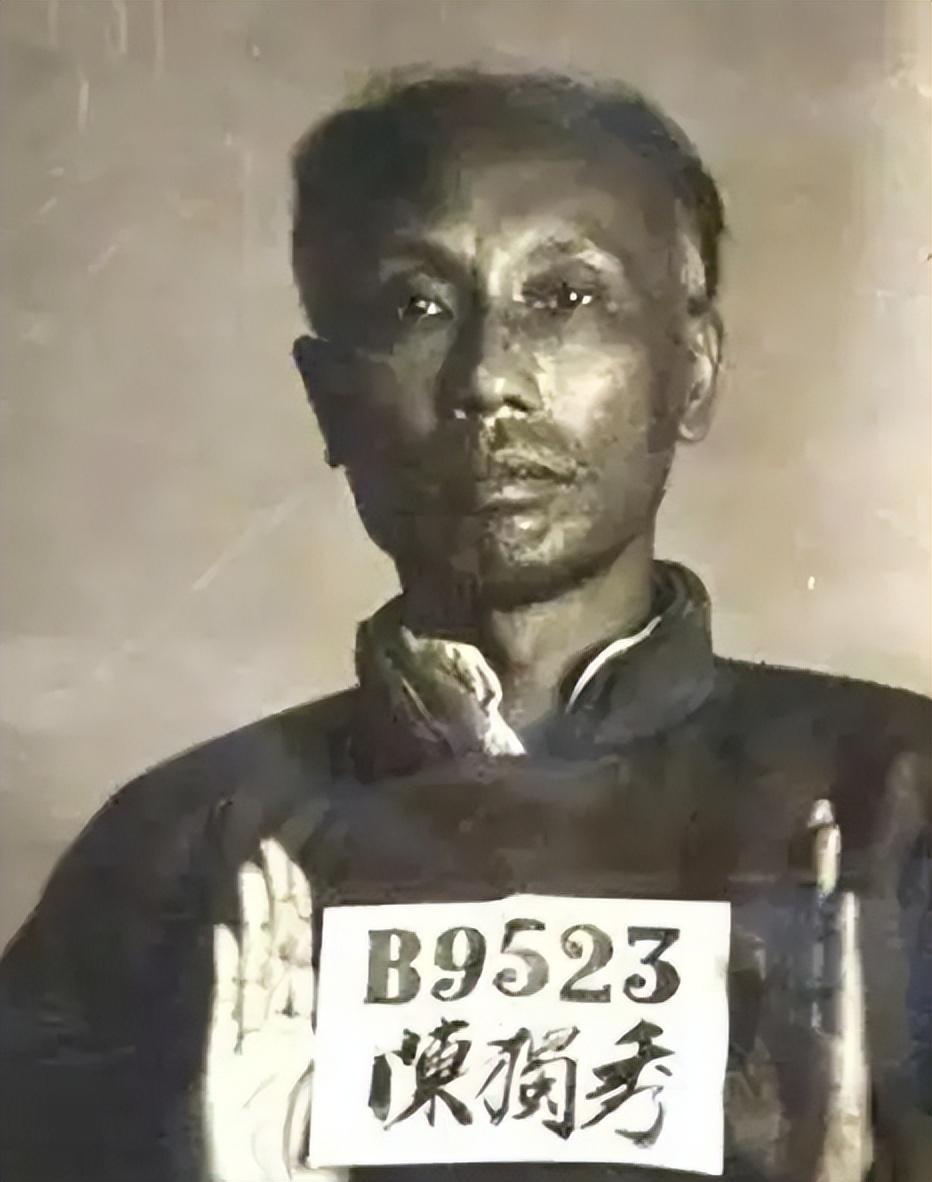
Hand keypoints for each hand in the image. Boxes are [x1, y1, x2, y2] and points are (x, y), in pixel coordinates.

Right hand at [205, 837, 343, 1181]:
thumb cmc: (307, 1157)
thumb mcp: (347, 1091)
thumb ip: (349, 1045)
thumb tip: (366, 994)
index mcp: (304, 1029)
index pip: (303, 955)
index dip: (300, 911)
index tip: (297, 867)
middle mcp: (273, 1027)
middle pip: (275, 952)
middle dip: (275, 901)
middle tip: (274, 849)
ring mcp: (246, 1044)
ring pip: (252, 970)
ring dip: (251, 922)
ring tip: (250, 875)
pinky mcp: (222, 1068)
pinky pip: (226, 1013)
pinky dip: (226, 974)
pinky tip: (224, 938)